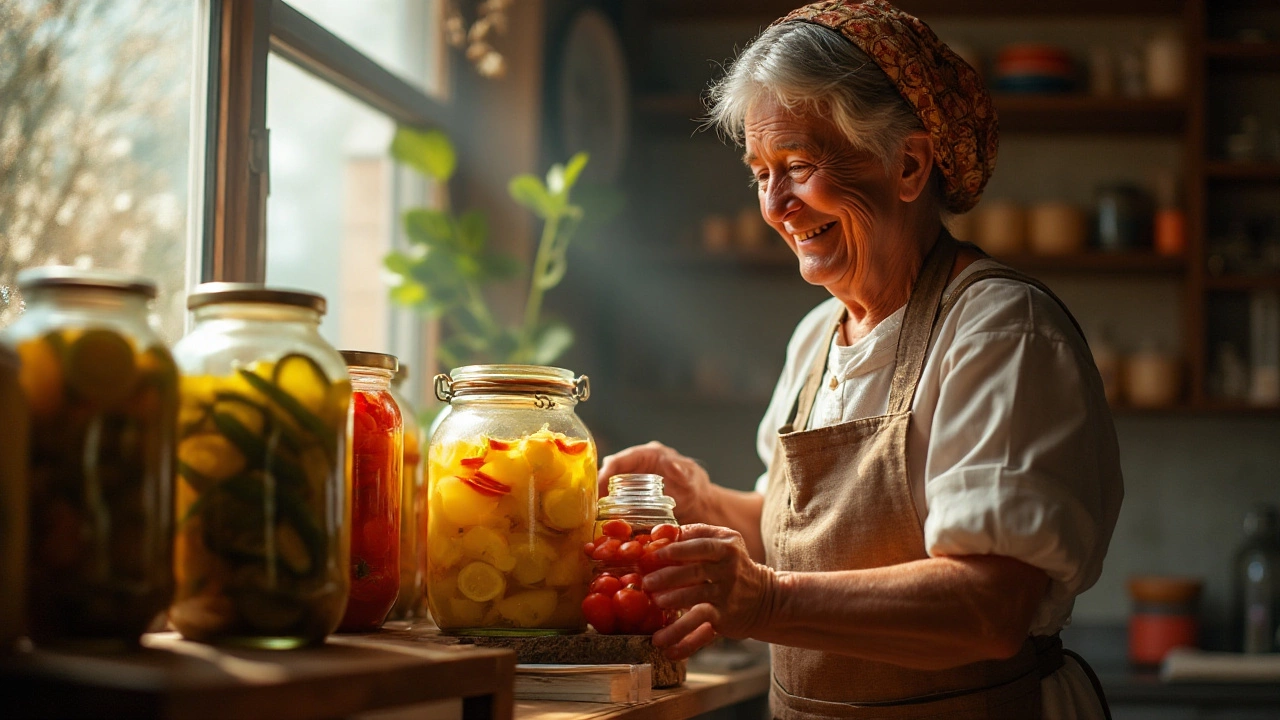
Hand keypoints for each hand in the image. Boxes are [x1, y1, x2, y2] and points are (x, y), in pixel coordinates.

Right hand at [597, 442, 714, 524]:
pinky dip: (608, 509)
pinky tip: (605, 522)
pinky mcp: (631, 496)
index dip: (605, 472)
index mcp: (647, 455)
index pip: (619, 460)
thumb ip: (683, 472)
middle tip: (592, 505)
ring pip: (608, 487)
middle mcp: (636, 465)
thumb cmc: (695, 485)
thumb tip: (672, 464)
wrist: (698, 503)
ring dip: (601, 500)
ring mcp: (632, 481)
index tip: (597, 487)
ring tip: (595, 515)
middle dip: (598, 488)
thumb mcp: (691, 478)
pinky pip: (615, 500)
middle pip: (609, 473)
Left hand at [642, 523, 778, 659]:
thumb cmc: (733, 565)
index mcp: (726, 548)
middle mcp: (729, 571)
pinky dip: (684, 642)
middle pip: (696, 572)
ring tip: (656, 603)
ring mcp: (726, 596)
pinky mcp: (723, 619)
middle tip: (647, 582)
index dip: (677, 550)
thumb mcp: (724, 542)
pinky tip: (666, 648)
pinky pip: (702, 631)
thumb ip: (696, 535)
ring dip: (674, 602)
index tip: (655, 554)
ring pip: (697, 600)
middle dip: (668, 577)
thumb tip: (660, 533)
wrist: (765, 599)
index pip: (701, 546)